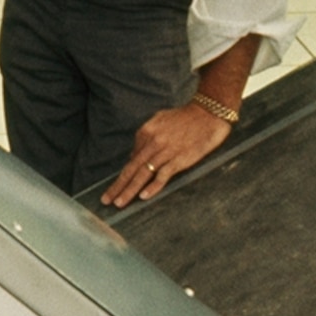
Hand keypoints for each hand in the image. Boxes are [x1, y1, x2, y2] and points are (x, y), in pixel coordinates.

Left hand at [99, 102, 233, 208]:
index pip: (132, 159)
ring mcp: (165, 152)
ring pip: (142, 174)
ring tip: (119, 203)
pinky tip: (144, 197)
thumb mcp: (160, 120)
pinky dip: (153, 187)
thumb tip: (136, 154)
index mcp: (146, 133)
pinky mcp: (179, 159)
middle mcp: (152, 143)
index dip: (123, 176)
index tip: (115, 189)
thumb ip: (146, 137)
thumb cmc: (186, 117)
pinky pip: (163, 175)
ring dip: (129, 190)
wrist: (209, 112)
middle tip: (106, 200)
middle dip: (117, 186)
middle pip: (131, 169)